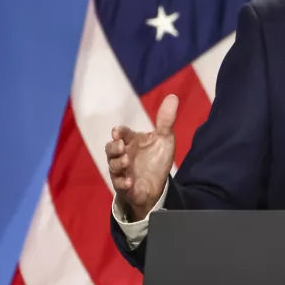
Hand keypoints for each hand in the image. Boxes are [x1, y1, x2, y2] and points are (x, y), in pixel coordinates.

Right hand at [105, 94, 177, 220]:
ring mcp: (121, 172)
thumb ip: (166, 120)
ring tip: (126, 162)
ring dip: (118, 164)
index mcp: (131, 141)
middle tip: (121, 146)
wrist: (156, 185)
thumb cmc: (156, 159)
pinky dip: (123, 183)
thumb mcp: (164, 139)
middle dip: (113, 148)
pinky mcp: (125, 188)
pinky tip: (129, 182)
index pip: (122, 134)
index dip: (119, 132)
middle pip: (111, 150)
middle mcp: (122, 155)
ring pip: (113, 167)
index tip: (118, 132)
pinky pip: (120, 186)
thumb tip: (173, 96)